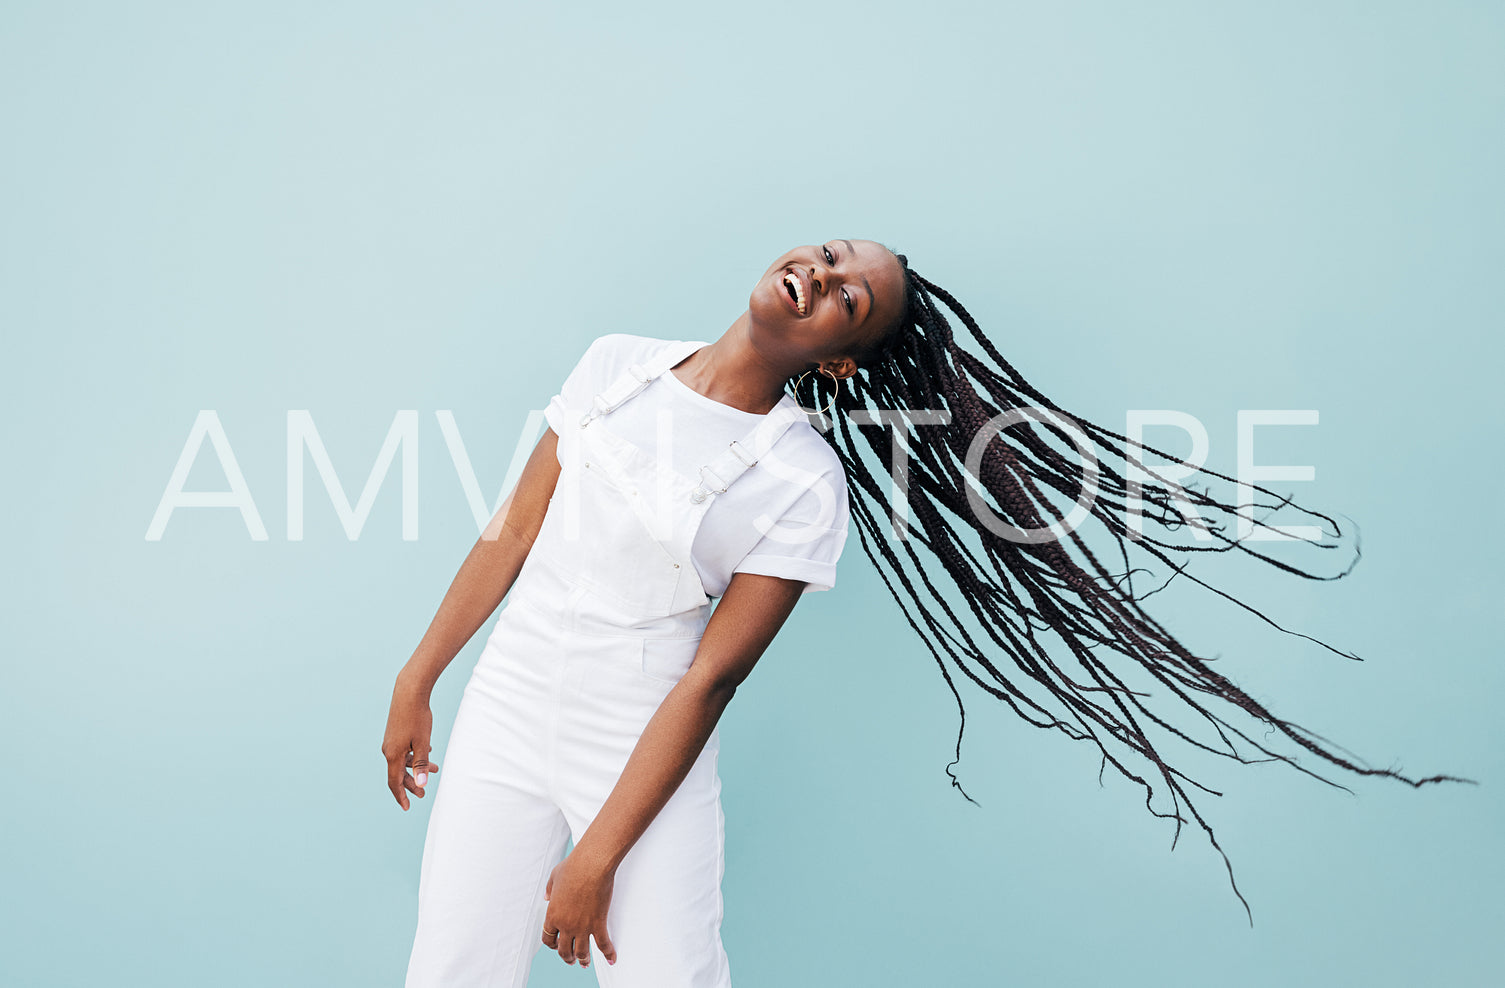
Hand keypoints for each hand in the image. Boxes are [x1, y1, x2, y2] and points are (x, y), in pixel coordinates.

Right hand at [381, 676, 439, 809]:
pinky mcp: (394, 733)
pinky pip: (403, 751)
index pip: (394, 782)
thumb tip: (421, 784)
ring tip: (435, 769)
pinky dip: (414, 756)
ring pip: (403, 761)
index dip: (400, 796)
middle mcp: (388, 750)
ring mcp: (390, 741)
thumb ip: (421, 764)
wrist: (409, 692)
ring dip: (417, 768)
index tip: (407, 807)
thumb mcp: (422, 743)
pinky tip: (428, 752)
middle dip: (411, 784)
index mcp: (393, 755)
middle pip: (398, 774)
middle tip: (423, 794)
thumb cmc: (417, 717)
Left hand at [541, 852, 618, 967]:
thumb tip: (547, 896)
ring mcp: (582, 926)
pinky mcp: (598, 923)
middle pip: (563, 950)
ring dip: (583, 960)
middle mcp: (565, 925)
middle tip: (571, 960)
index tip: (557, 946)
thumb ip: (549, 889)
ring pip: (581, 952)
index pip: (548, 938)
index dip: (552, 945)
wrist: (591, 864)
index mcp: (552, 914)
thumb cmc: (574, 867)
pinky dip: (608, 954)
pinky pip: (603, 945)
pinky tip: (611, 959)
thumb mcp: (554, 877)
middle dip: (567, 957)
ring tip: (585, 963)